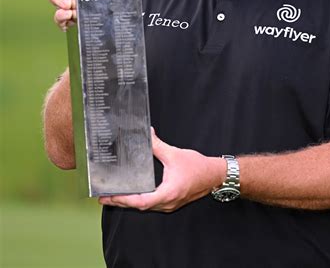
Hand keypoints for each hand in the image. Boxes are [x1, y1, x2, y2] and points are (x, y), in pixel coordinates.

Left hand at [99, 128, 225, 212]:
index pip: (140, 201)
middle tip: (104, 197)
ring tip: (114, 196)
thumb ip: (158, 146)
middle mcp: (166, 203)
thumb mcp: (174, 154)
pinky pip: (151, 203)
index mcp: (167, 193)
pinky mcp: (171, 201)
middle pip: (139, 206)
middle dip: (121, 201)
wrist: (214, 175)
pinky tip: (133, 193)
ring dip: (129, 202)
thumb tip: (147, 135)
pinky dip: (140, 200)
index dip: (124, 200)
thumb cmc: (197, 167)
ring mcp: (169, 204)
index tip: (109, 197)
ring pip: (145, 206)